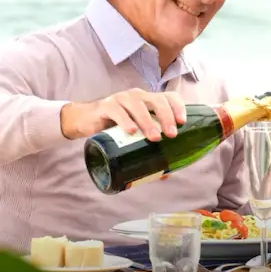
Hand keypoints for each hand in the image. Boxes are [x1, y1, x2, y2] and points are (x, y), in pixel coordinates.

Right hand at [60, 88, 186, 140]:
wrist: (87, 120)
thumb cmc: (117, 127)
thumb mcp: (135, 135)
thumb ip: (149, 150)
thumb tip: (165, 175)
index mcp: (149, 100)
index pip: (169, 96)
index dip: (178, 106)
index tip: (182, 122)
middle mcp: (138, 96)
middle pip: (157, 100)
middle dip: (166, 117)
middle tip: (171, 135)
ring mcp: (122, 98)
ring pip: (138, 106)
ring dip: (148, 122)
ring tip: (154, 138)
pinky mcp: (106, 106)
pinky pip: (117, 111)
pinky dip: (126, 121)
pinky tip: (131, 131)